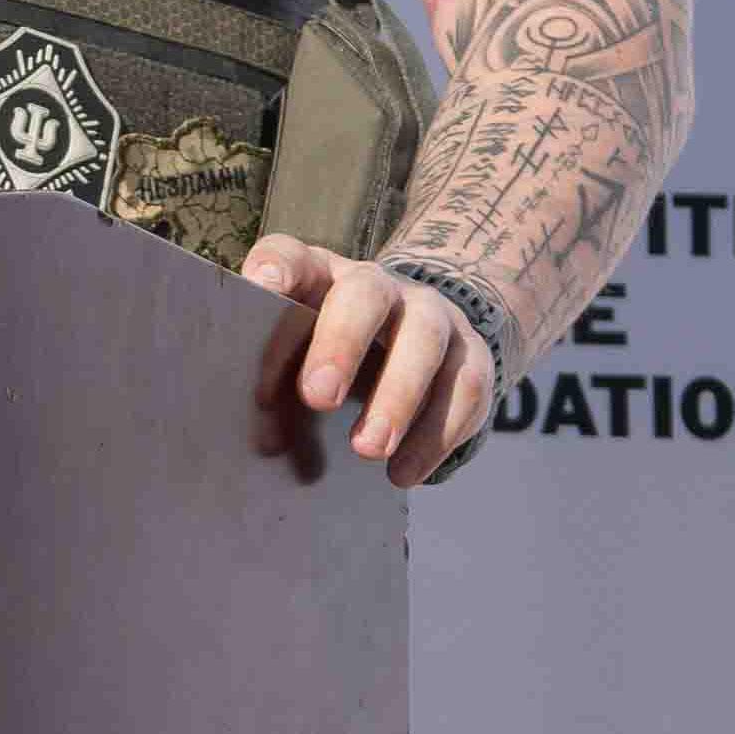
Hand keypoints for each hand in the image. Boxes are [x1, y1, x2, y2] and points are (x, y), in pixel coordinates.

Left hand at [243, 236, 495, 490]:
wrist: (420, 344)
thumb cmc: (334, 357)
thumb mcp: (302, 357)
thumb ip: (280, 384)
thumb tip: (268, 439)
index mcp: (321, 279)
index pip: (296, 259)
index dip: (279, 267)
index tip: (263, 286)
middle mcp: (378, 287)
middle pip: (365, 296)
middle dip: (341, 343)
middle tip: (317, 396)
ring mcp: (430, 316)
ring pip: (423, 340)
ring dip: (397, 397)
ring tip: (368, 450)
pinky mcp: (471, 354)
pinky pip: (465, 388)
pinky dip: (434, 436)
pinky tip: (404, 474)